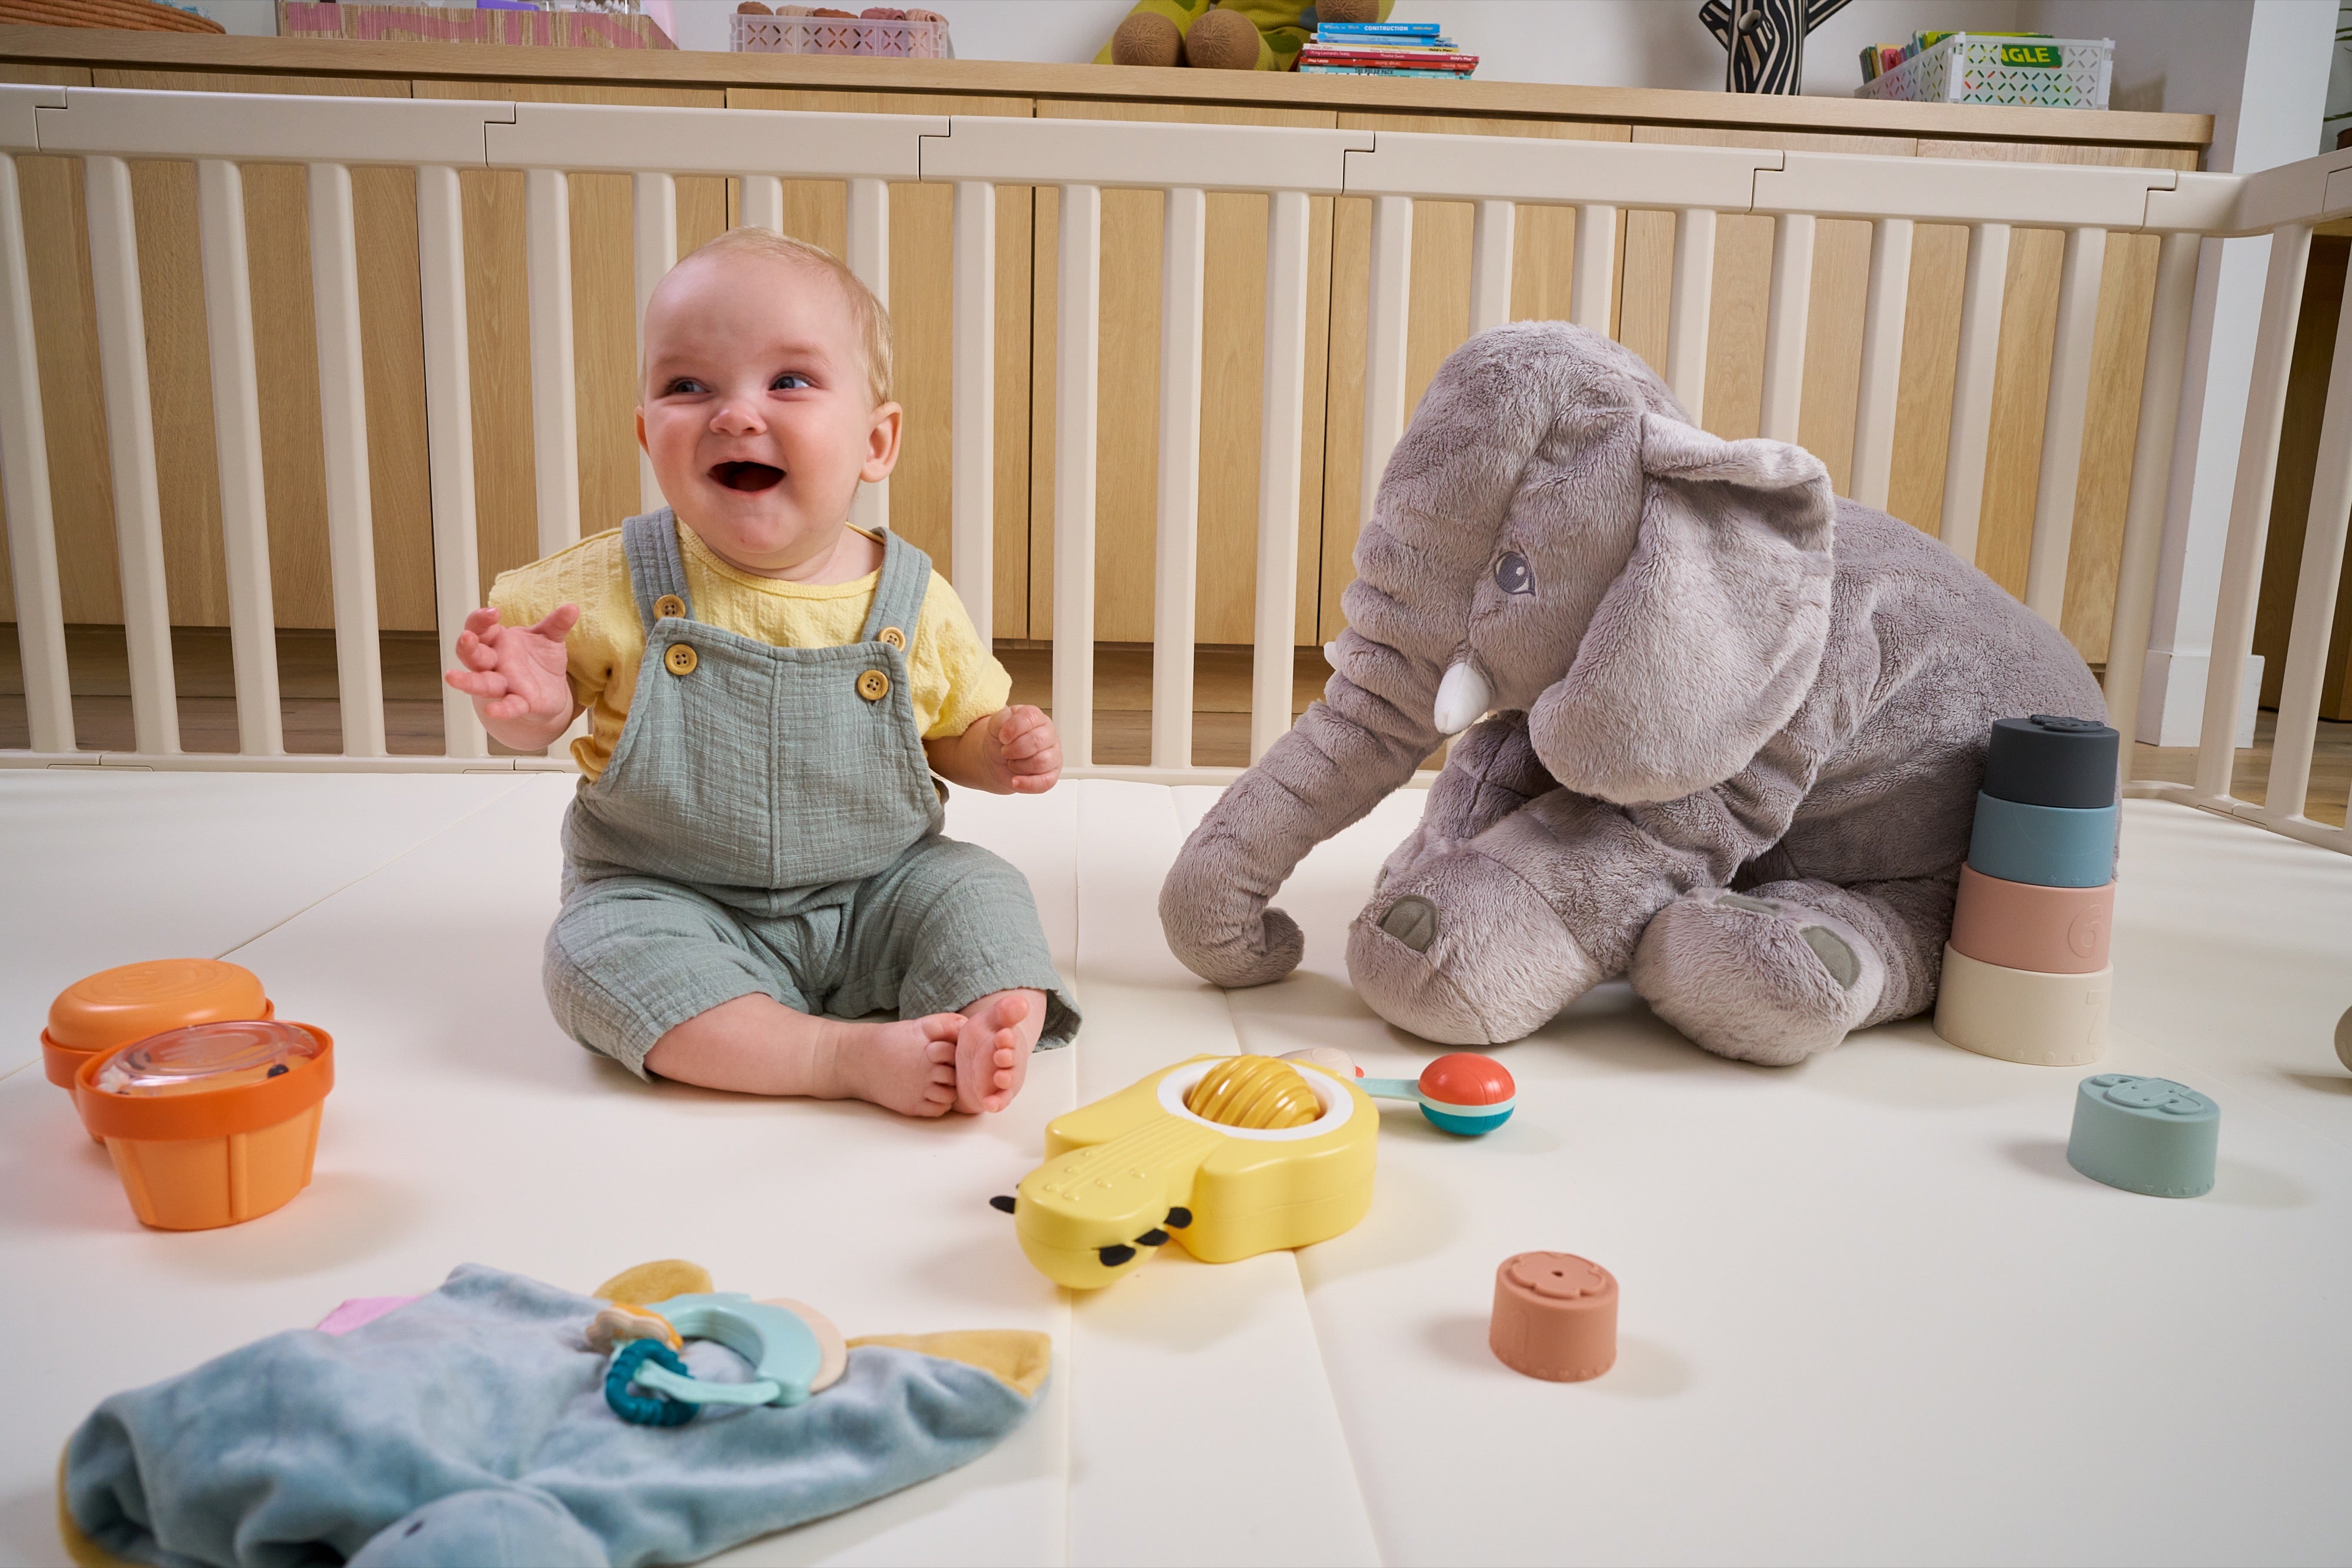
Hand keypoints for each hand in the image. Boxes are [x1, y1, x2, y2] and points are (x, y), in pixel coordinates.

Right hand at [442, 604, 579, 742]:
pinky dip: (501, 709)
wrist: (550, 693)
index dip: (481, 620)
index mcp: (498, 642)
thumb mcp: (549, 638)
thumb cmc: (539, 661)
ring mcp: (504, 684)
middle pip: (473, 654)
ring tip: (452, 678)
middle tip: (467, 637)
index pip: (480, 628)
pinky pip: (508, 706)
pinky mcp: (519, 704)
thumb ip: (557, 624)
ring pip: (481, 682)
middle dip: (468, 646)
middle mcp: (495, 663)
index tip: (494, 612)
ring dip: (468, 681)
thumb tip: (572, 608)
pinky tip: (493, 710)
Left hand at [986, 705, 1060, 793]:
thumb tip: (1007, 731)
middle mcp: (1048, 735)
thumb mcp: (995, 724)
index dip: (1013, 728)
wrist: (995, 759)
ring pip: (1042, 761)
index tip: (1002, 737)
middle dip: (1014, 749)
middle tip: (1005, 751)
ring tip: (1012, 763)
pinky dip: (1028, 783)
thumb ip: (1000, 721)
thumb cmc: (1000, 740)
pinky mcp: (1051, 775)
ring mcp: (1053, 755)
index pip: (1030, 717)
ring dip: (1019, 765)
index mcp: (1036, 718)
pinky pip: (1046, 782)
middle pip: (1037, 741)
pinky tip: (1015, 780)